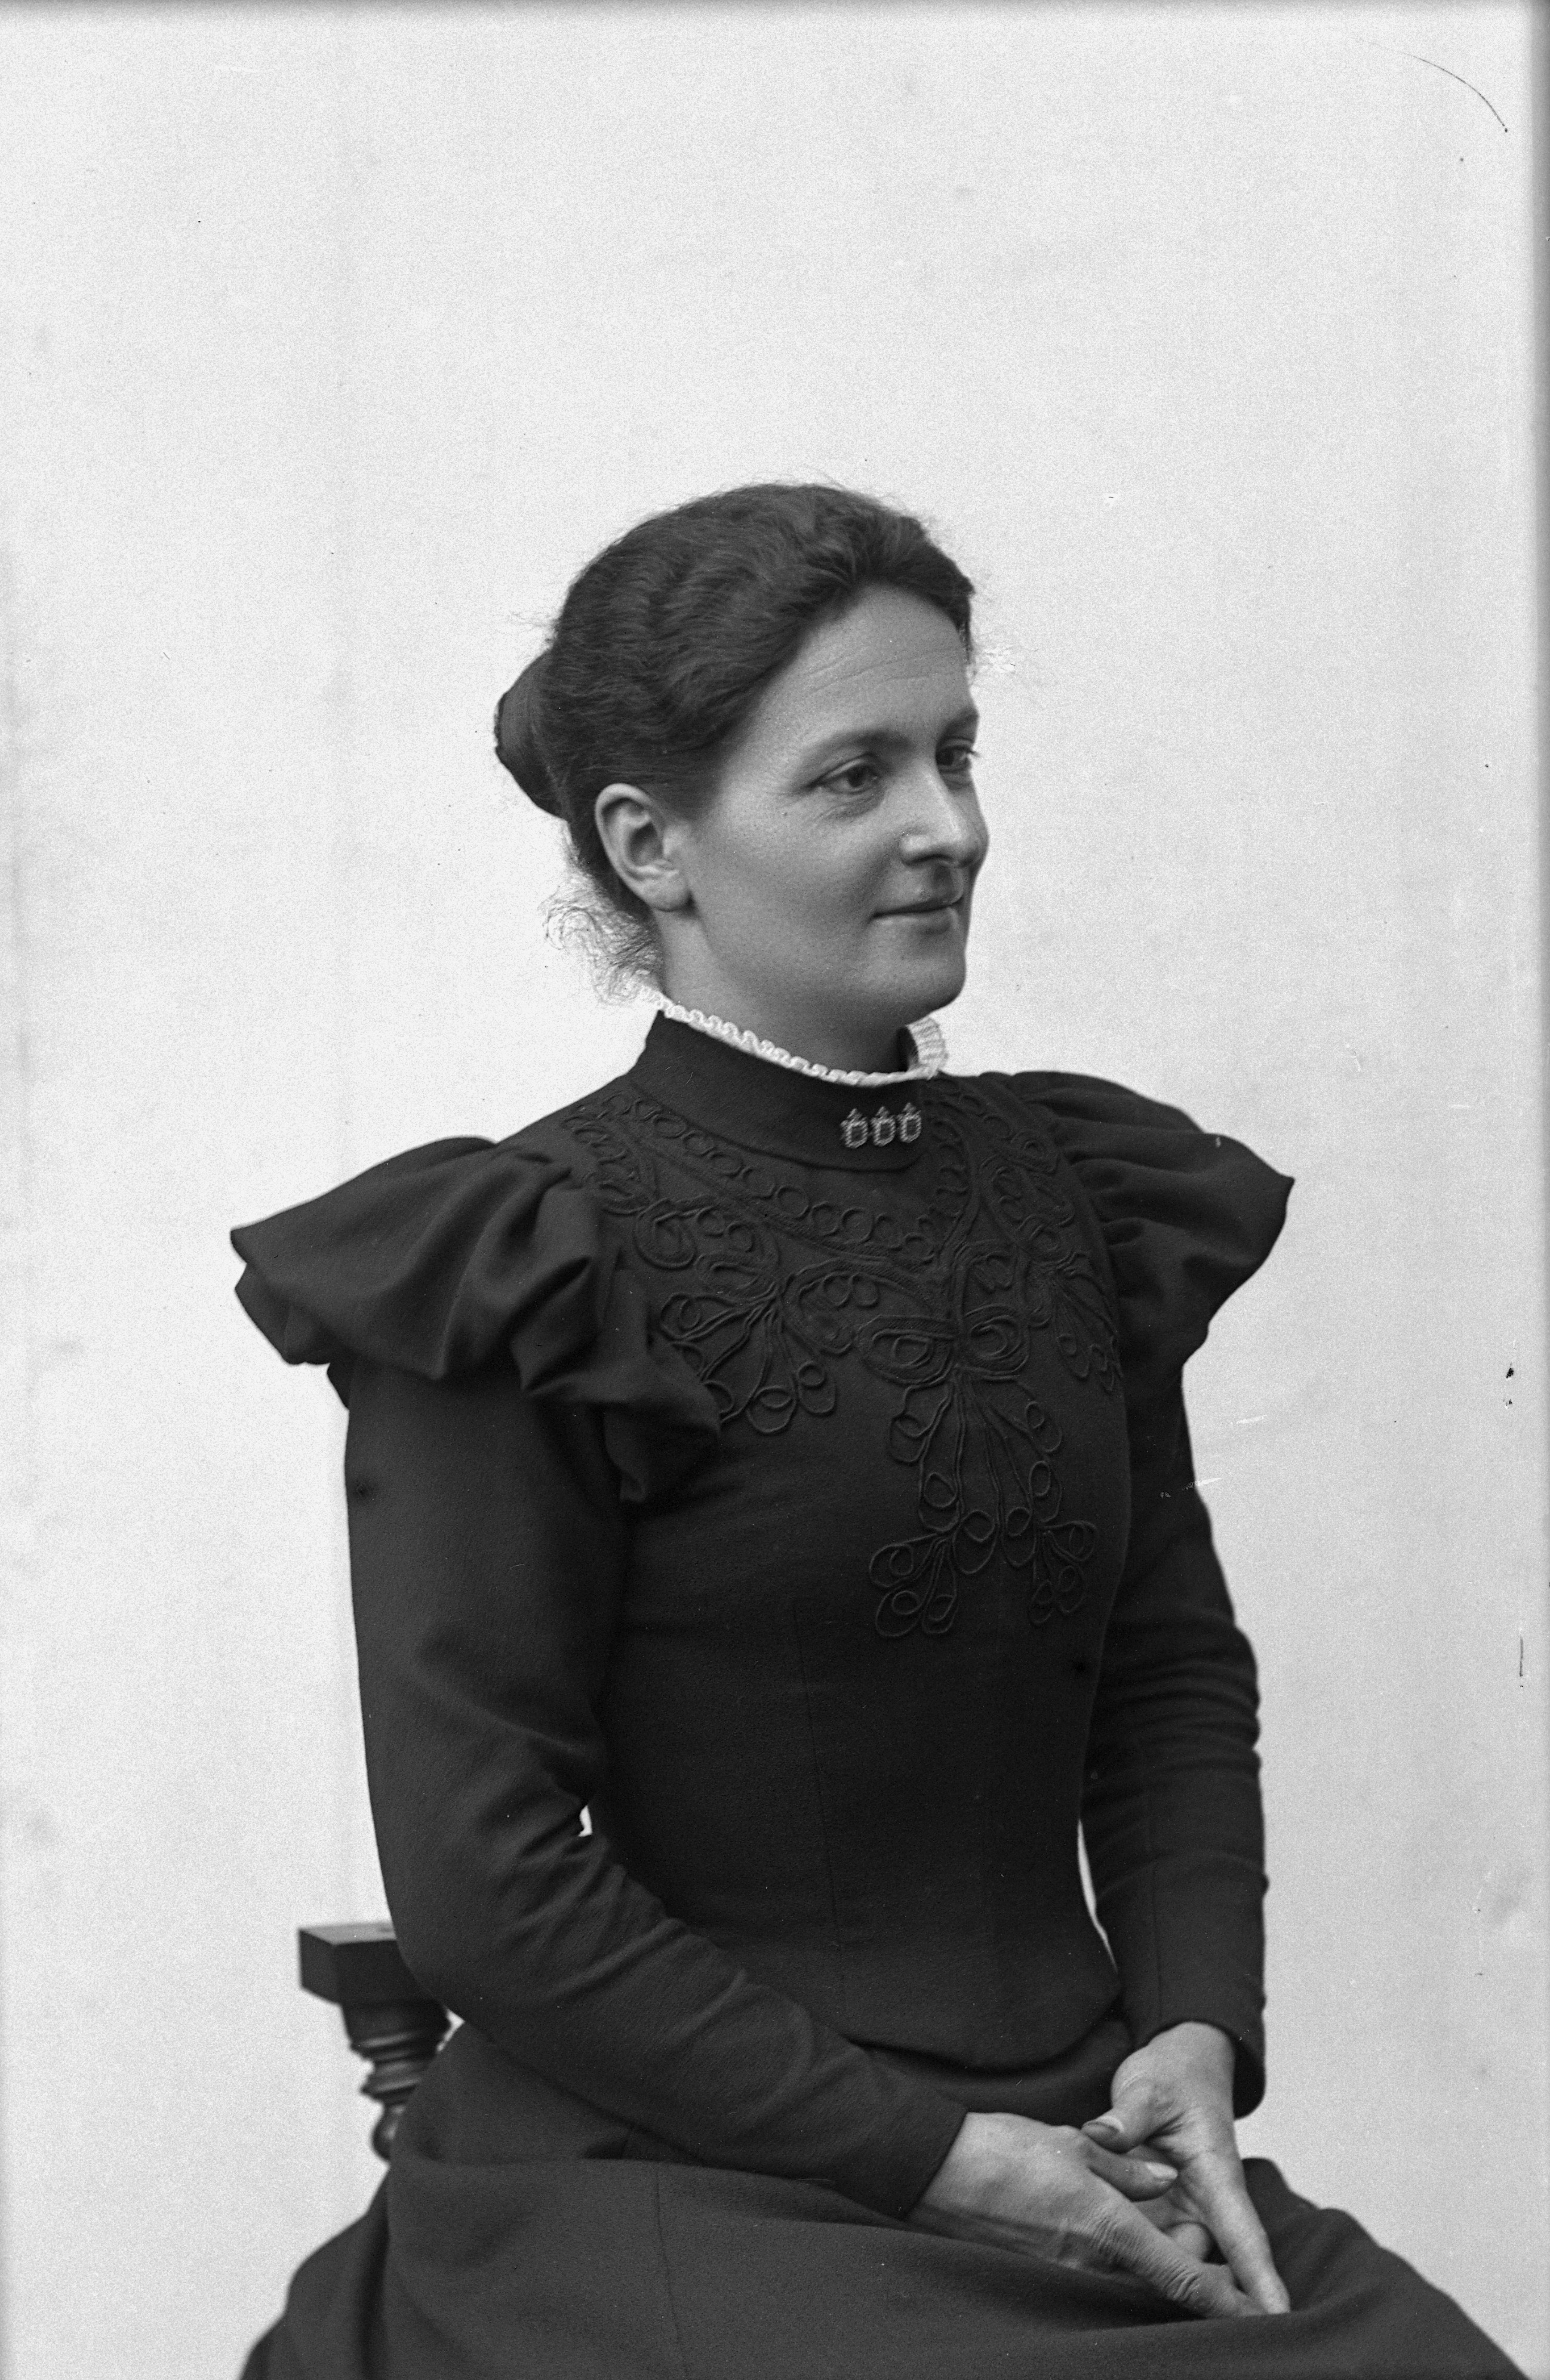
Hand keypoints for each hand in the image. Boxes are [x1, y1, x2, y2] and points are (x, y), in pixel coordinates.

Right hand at [910, 2108, 1261, 2318]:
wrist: (937, 2173)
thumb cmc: (1003, 2151)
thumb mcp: (1074, 2143)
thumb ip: (1126, 2167)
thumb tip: (1163, 2180)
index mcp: (1108, 2228)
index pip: (1182, 2278)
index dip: (1225, 2301)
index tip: (1259, 2315)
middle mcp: (1092, 2263)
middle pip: (1159, 2285)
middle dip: (1188, 2270)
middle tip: (1198, 2235)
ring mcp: (1065, 2274)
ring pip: (1126, 2279)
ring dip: (1149, 2263)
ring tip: (1158, 2228)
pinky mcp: (1043, 2274)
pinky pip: (1093, 2274)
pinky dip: (1113, 2258)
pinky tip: (1105, 2227)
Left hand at [1082, 2022, 1289, 2316]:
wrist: (1179, 2064)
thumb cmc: (1174, 2076)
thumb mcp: (1148, 2087)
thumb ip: (1127, 2115)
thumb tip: (1100, 2134)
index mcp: (1218, 2174)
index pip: (1244, 2235)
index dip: (1261, 2279)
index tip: (1278, 2320)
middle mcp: (1206, 2201)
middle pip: (1210, 2263)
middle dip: (1206, 2297)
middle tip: (1194, 2335)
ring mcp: (1183, 2209)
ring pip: (1179, 2258)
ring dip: (1166, 2279)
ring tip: (1146, 2311)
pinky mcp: (1160, 2209)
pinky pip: (1152, 2242)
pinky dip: (1139, 2257)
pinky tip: (1109, 2274)